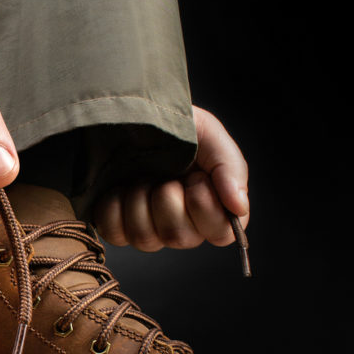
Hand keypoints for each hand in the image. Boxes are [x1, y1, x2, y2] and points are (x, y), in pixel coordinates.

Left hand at [94, 105, 249, 250]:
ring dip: (140, 200)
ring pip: (145, 239)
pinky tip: (120, 188)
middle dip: (168, 199)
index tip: (197, 178)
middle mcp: (182, 224)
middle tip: (166, 176)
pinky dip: (114, 207)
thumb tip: (238, 206)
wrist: (130, 114)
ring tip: (142, 178)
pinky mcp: (118, 227)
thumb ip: (230, 168)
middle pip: (179, 238)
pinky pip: (115, 234)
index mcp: (212, 206)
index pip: (221, 234)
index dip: (206, 208)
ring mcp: (149, 228)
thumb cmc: (175, 128)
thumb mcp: (210, 135)